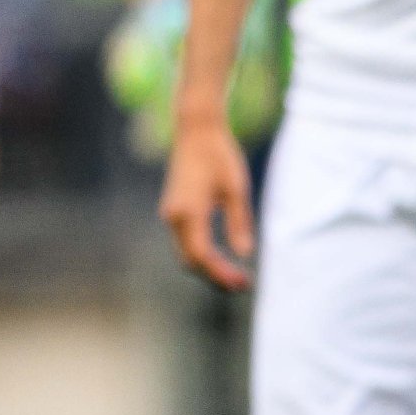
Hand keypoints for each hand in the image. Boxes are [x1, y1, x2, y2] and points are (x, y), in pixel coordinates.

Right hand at [160, 116, 257, 291]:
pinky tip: (221, 257)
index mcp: (189, 212)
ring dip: (208, 267)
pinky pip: (185, 242)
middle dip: (215, 276)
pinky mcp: (174, 210)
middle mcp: (174, 217)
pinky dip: (202, 254)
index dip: (221, 274)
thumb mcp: (236, 189)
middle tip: (242, 284)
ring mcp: (171, 214)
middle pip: (190, 260)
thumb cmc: (219, 155)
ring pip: (186, 253)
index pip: (202, 256)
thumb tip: (244, 254)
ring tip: (235, 275)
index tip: (242, 282)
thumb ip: (239, 223)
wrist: (195, 130)